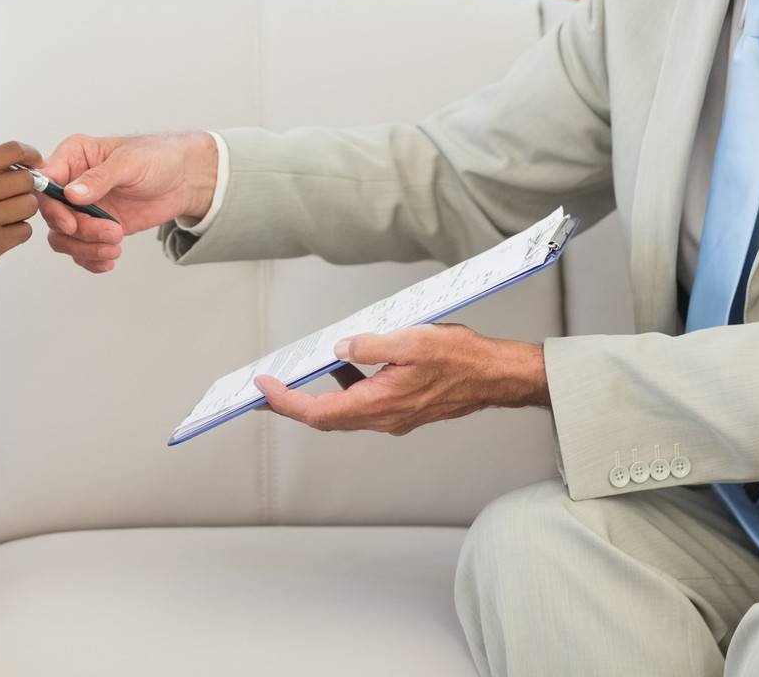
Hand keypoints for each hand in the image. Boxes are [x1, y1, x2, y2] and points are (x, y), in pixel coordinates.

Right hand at [0, 140, 40, 304]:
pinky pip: (24, 231)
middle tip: (15, 198)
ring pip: (29, 205)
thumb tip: (15, 167)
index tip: (35, 161)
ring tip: (3, 219)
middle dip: (25, 188)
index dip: (30, 153)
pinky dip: (17, 234)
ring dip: (22, 212)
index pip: (11, 150)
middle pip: (26, 179)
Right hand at [37, 131, 217, 273]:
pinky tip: (109, 259)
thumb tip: (71, 194)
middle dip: (81, 231)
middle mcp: (71, 182)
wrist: (182, 179)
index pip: (46, 181)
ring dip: (86, 248)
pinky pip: (80, 249)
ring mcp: (82, 207)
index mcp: (74, 156)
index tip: (71, 223)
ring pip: (63, 237)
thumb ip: (100, 177)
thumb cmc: (157, 157)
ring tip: (115, 246)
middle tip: (112, 232)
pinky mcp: (94, 227)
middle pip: (54, 215)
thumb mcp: (129, 162)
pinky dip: (91, 259)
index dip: (52, 206)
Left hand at [254, 324, 548, 435]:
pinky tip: (344, 362)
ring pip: (344, 410)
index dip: (287, 402)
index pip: (320, 412)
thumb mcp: (411, 340)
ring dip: (317, 395)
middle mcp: (384, 418)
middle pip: (326, 417)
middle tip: (265, 389)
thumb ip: (370, 346)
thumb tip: (339, 348)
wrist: (495, 376)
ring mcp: (393, 416)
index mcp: (380, 404)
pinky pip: (363, 401)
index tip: (263, 388)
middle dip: (292, 403)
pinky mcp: (402, 408)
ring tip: (296, 374)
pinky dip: (345, 385)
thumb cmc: (461, 359)